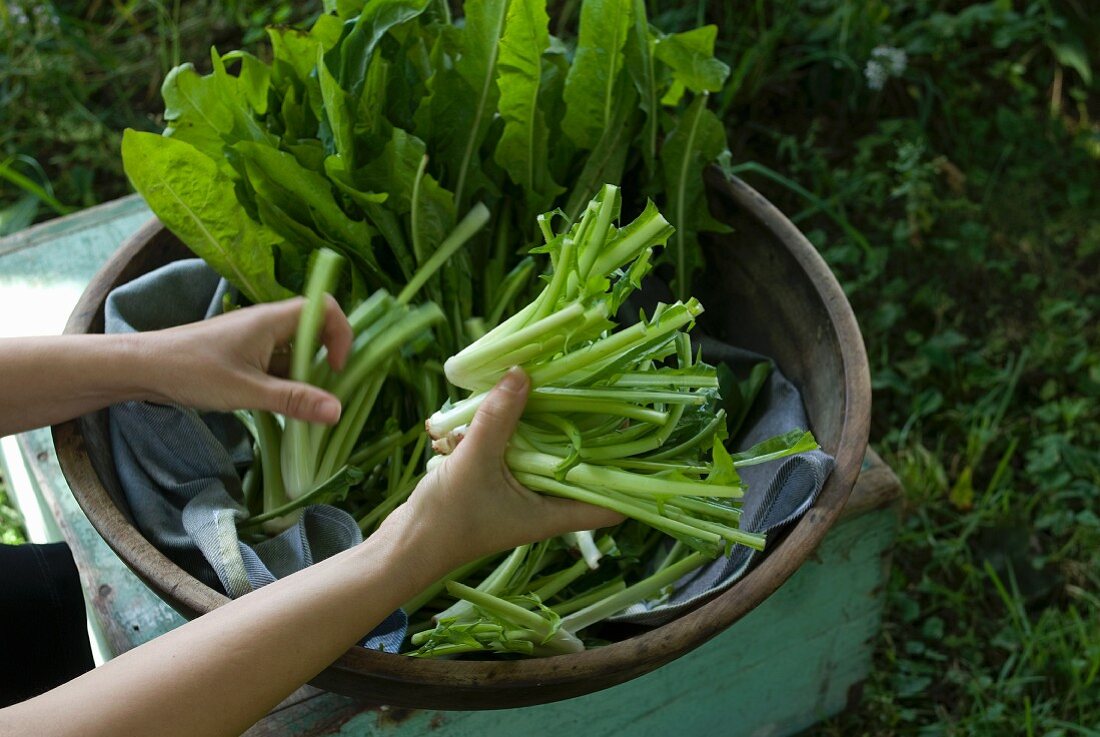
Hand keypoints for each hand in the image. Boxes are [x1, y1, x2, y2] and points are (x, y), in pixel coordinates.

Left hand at [139, 296, 352, 423]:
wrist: (143, 368)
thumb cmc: (193, 371)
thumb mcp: (248, 391)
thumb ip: (295, 400)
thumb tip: (338, 411)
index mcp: (272, 320)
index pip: (324, 308)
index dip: (341, 334)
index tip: (337, 368)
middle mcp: (268, 323)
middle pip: (314, 331)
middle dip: (326, 361)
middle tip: (325, 394)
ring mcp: (255, 339)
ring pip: (295, 351)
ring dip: (305, 376)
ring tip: (303, 407)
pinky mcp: (243, 355)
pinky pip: (277, 363)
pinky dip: (286, 383)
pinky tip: (280, 407)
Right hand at [381, 367, 623, 569]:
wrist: (404, 546)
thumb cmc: (447, 520)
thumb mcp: (475, 463)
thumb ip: (498, 419)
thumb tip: (523, 373)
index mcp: (553, 513)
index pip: (611, 505)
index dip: (628, 476)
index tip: (631, 433)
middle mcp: (543, 504)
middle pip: (577, 465)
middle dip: (579, 431)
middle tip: (584, 391)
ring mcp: (518, 492)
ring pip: (540, 451)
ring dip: (532, 425)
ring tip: (531, 391)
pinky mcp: (494, 481)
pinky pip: (509, 449)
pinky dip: (499, 431)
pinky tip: (479, 415)